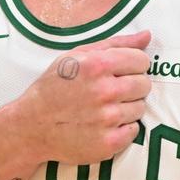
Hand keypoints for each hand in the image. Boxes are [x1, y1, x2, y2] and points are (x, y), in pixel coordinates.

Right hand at [11, 30, 152, 164]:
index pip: (141, 60)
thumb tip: (147, 36)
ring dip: (126, 107)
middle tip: (110, 91)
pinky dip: (122, 128)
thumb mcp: (77, 56)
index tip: (120, 71)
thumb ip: (115, 43)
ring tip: (104, 108)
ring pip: (140, 108)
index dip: (132, 65)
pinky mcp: (109, 143)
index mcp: (97, 65)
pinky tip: (103, 124)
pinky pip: (134, 131)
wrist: (32, 125)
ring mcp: (108, 119)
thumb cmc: (55, 86)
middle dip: (131, 85)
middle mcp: (105, 91)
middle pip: (144, 84)